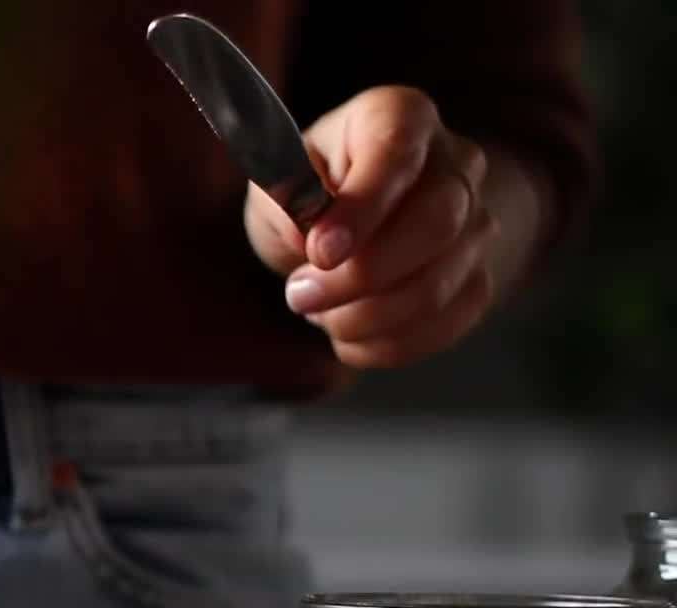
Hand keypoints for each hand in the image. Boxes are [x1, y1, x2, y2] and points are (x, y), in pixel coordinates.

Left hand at [244, 86, 497, 368]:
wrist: (347, 226)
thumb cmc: (306, 194)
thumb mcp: (276, 182)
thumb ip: (285, 198)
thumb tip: (309, 233)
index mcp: (400, 116)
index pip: (397, 152)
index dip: (362, 208)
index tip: (320, 253)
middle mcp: (456, 162)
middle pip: (436, 224)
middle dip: (361, 275)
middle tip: (298, 295)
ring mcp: (477, 223)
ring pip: (438, 285)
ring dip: (363, 316)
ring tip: (315, 308)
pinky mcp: (478, 279)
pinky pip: (443, 324)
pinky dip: (384, 344)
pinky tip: (346, 332)